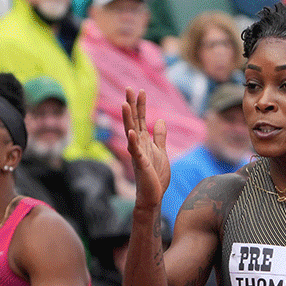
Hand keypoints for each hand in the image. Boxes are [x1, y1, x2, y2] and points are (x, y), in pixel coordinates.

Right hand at [123, 89, 170, 214]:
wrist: (153, 196)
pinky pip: (135, 151)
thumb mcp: (161, 152)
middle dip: (132, 105)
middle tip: (129, 88)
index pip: (141, 119)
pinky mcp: (141, 165)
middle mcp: (138, 145)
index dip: (141, 105)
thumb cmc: (155, 176)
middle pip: (134, 121)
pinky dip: (133, 142)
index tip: (140, 90)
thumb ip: (159, 137)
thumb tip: (159, 120)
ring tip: (125, 104)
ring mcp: (138, 154)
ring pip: (131, 133)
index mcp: (144, 141)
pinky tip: (131, 132)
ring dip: (128, 119)